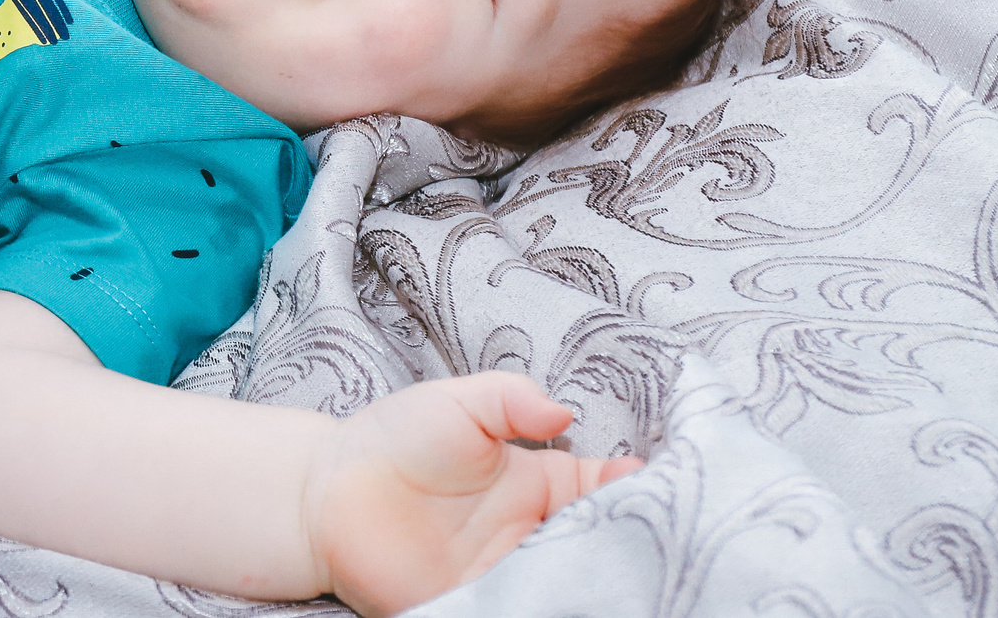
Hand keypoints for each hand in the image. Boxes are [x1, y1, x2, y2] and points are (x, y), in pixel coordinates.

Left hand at [304, 374, 641, 616]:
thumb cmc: (394, 438)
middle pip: (603, 545)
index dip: (642, 492)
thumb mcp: (456, 403)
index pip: (610, 491)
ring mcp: (511, 575)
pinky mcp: (480, 606)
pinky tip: (569, 598)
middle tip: (665, 546)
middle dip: (634, 545)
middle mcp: (536, 534)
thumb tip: (563, 412)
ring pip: (572, 584)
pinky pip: (525, 608)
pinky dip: (549, 604)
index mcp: (541, 484)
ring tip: (633, 581)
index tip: (672, 492)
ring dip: (600, 583)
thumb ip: (508, 400)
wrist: (326, 494)